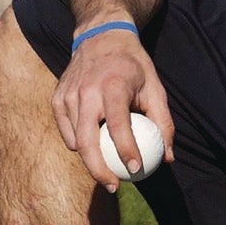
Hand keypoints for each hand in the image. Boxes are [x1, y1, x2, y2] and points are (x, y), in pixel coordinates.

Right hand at [52, 29, 173, 191]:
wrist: (101, 37)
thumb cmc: (133, 66)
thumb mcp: (155, 88)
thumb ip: (163, 123)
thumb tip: (168, 158)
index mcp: (112, 85)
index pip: (118, 125)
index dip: (127, 151)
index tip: (136, 170)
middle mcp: (86, 91)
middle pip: (87, 140)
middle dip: (99, 170)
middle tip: (114, 187)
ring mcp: (68, 95)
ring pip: (74, 140)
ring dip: (90, 161)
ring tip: (107, 173)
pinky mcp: (57, 99)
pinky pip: (66, 131)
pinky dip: (78, 145)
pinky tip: (93, 152)